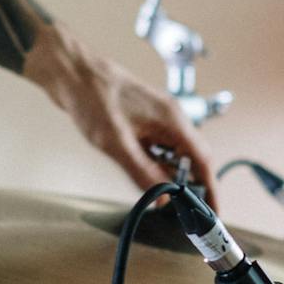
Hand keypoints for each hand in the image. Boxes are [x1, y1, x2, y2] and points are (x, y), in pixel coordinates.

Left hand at [24, 26, 217, 202]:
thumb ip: (142, 173)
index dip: (210, 187)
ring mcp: (155, 117)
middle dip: (193, 185)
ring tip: (166, 198)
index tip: (213, 210)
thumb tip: (162, 199)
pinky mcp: (140, 119)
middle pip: (192, 157)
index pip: (202, 160)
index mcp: (172, 120)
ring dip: (173, 175)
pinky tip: (145, 175)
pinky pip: (157, 147)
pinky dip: (157, 164)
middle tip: (189, 211)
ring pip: (174, 152)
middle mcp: (169, 117)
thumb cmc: (92, 96)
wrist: (70, 71)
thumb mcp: (117, 143)